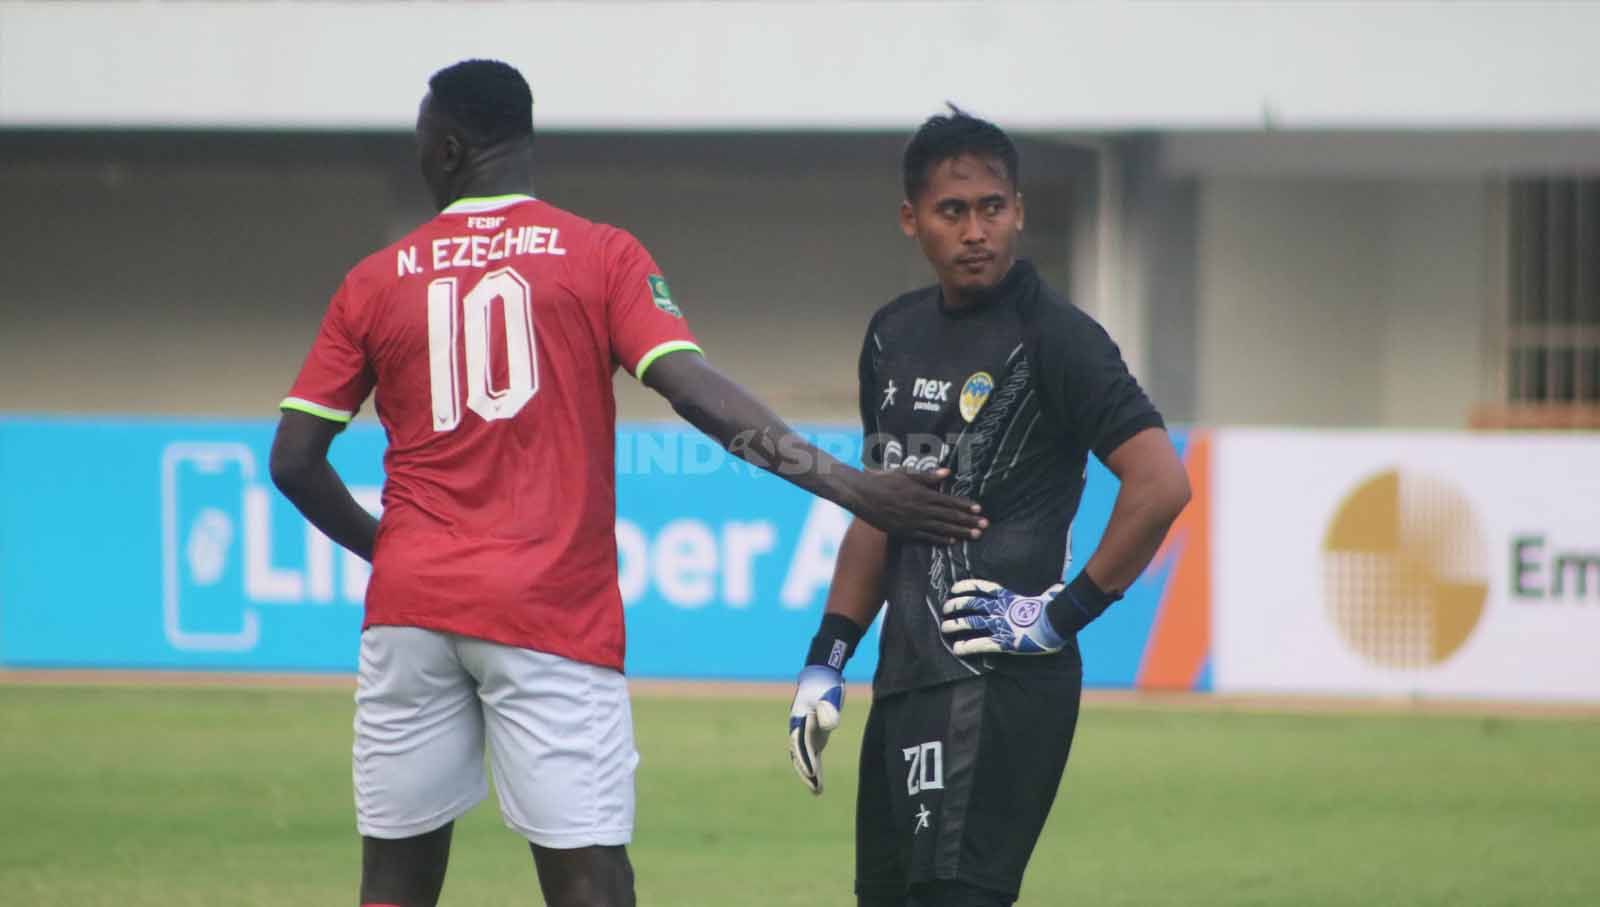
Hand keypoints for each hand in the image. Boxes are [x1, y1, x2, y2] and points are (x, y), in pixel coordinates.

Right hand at [787, 665, 843, 794]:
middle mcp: (798, 729)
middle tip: (815, 787)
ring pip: (803, 759)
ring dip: (809, 775)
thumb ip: (829, 709)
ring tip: (817, 792)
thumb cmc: (824, 686)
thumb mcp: (828, 694)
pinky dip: (814, 770)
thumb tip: (831, 726)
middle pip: (799, 755)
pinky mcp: (814, 737)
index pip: (801, 743)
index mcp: (798, 720)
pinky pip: (811, 757)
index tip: (812, 772)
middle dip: (806, 771)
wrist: (820, 677)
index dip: (805, 759)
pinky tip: (818, 784)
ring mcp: (805, 734)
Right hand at [844, 467, 985, 544]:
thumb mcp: (906, 473)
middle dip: (968, 521)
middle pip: (949, 516)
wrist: (861, 495)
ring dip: (959, 532)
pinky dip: (940, 539)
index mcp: (922, 494)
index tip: (979, 509)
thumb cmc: (884, 480)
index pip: (948, 501)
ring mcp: (912, 522)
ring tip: (974, 535)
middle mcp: (919, 509)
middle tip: (984, 526)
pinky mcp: (904, 531)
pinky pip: (926, 537)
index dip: (965, 505)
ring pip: (941, 528)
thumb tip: (948, 472)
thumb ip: (928, 476)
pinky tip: (952, 541)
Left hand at [940, 579, 1066, 654]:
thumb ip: (1048, 594)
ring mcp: (1000, 625)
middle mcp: (1000, 609)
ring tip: (944, 627)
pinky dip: (968, 646)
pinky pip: (981, 643)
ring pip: (972, 622)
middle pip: (972, 604)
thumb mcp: (1049, 598)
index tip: (954, 588)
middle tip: (945, 608)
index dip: (966, 587)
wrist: (1057, 622)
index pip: (983, 588)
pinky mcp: (1003, 641)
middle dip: (956, 605)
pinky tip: (957, 649)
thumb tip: (1056, 589)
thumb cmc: (1055, 610)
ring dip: (956, 624)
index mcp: (1009, 598)